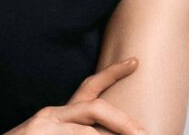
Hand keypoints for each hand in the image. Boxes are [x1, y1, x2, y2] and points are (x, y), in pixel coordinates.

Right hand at [3, 57, 146, 134]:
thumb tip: (108, 131)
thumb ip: (80, 128)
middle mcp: (53, 114)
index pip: (90, 87)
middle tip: (144, 133)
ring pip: (87, 132)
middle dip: (123, 121)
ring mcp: (44, 126)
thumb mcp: (58, 133)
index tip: (136, 61)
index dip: (113, 73)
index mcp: (60, 114)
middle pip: (95, 107)